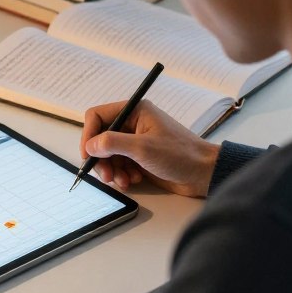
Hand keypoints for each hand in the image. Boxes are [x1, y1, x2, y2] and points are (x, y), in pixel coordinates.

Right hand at [80, 100, 220, 196]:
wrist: (204, 174)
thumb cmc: (181, 155)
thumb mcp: (143, 148)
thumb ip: (113, 143)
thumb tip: (91, 146)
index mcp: (135, 111)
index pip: (97, 116)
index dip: (89, 135)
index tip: (88, 155)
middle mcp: (133, 123)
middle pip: (100, 138)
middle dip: (101, 158)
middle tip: (106, 176)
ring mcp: (136, 141)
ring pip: (108, 154)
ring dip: (112, 169)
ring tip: (124, 181)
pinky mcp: (140, 156)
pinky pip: (119, 164)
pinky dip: (122, 174)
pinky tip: (133, 180)